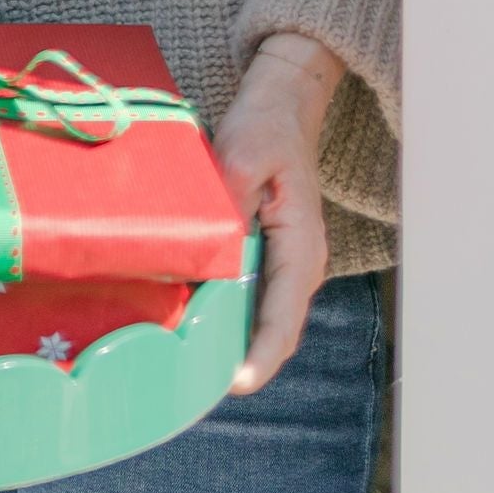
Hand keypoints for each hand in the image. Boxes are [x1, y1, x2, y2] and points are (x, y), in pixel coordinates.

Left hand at [214, 33, 343, 394]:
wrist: (282, 105)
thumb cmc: (265, 126)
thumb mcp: (243, 151)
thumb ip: (230, 197)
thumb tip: (214, 241)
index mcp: (302, 244)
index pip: (284, 314)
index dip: (260, 353)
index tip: (236, 383)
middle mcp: (301, 263)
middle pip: (275, 329)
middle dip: (244, 362)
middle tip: (196, 387)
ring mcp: (288, 263)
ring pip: (265, 319)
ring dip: (235, 344)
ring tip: (191, 370)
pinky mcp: (271, 256)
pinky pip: (254, 299)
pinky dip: (231, 319)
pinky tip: (195, 325)